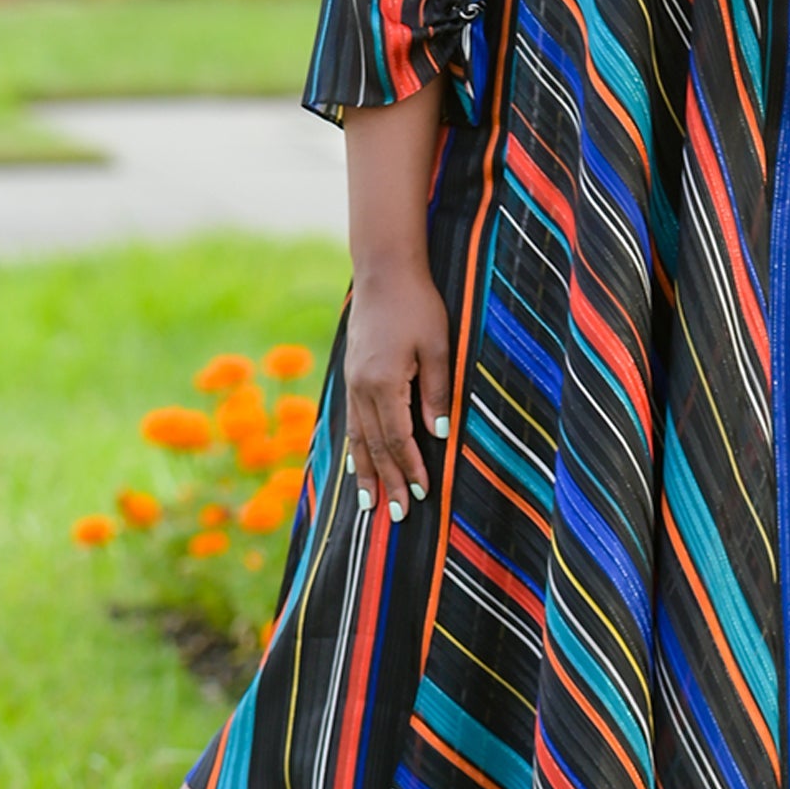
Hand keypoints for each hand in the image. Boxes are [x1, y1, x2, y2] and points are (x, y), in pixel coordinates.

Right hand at [344, 265, 450, 524]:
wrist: (383, 272)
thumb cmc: (417, 305)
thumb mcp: (436, 346)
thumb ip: (436, 392)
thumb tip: (438, 435)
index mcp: (384, 382)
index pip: (398, 438)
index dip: (410, 468)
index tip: (423, 494)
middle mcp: (361, 387)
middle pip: (375, 445)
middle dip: (387, 482)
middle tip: (398, 516)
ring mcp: (352, 381)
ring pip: (358, 437)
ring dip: (366, 472)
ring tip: (369, 503)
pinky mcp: (351, 374)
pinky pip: (352, 420)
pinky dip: (356, 446)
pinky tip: (357, 462)